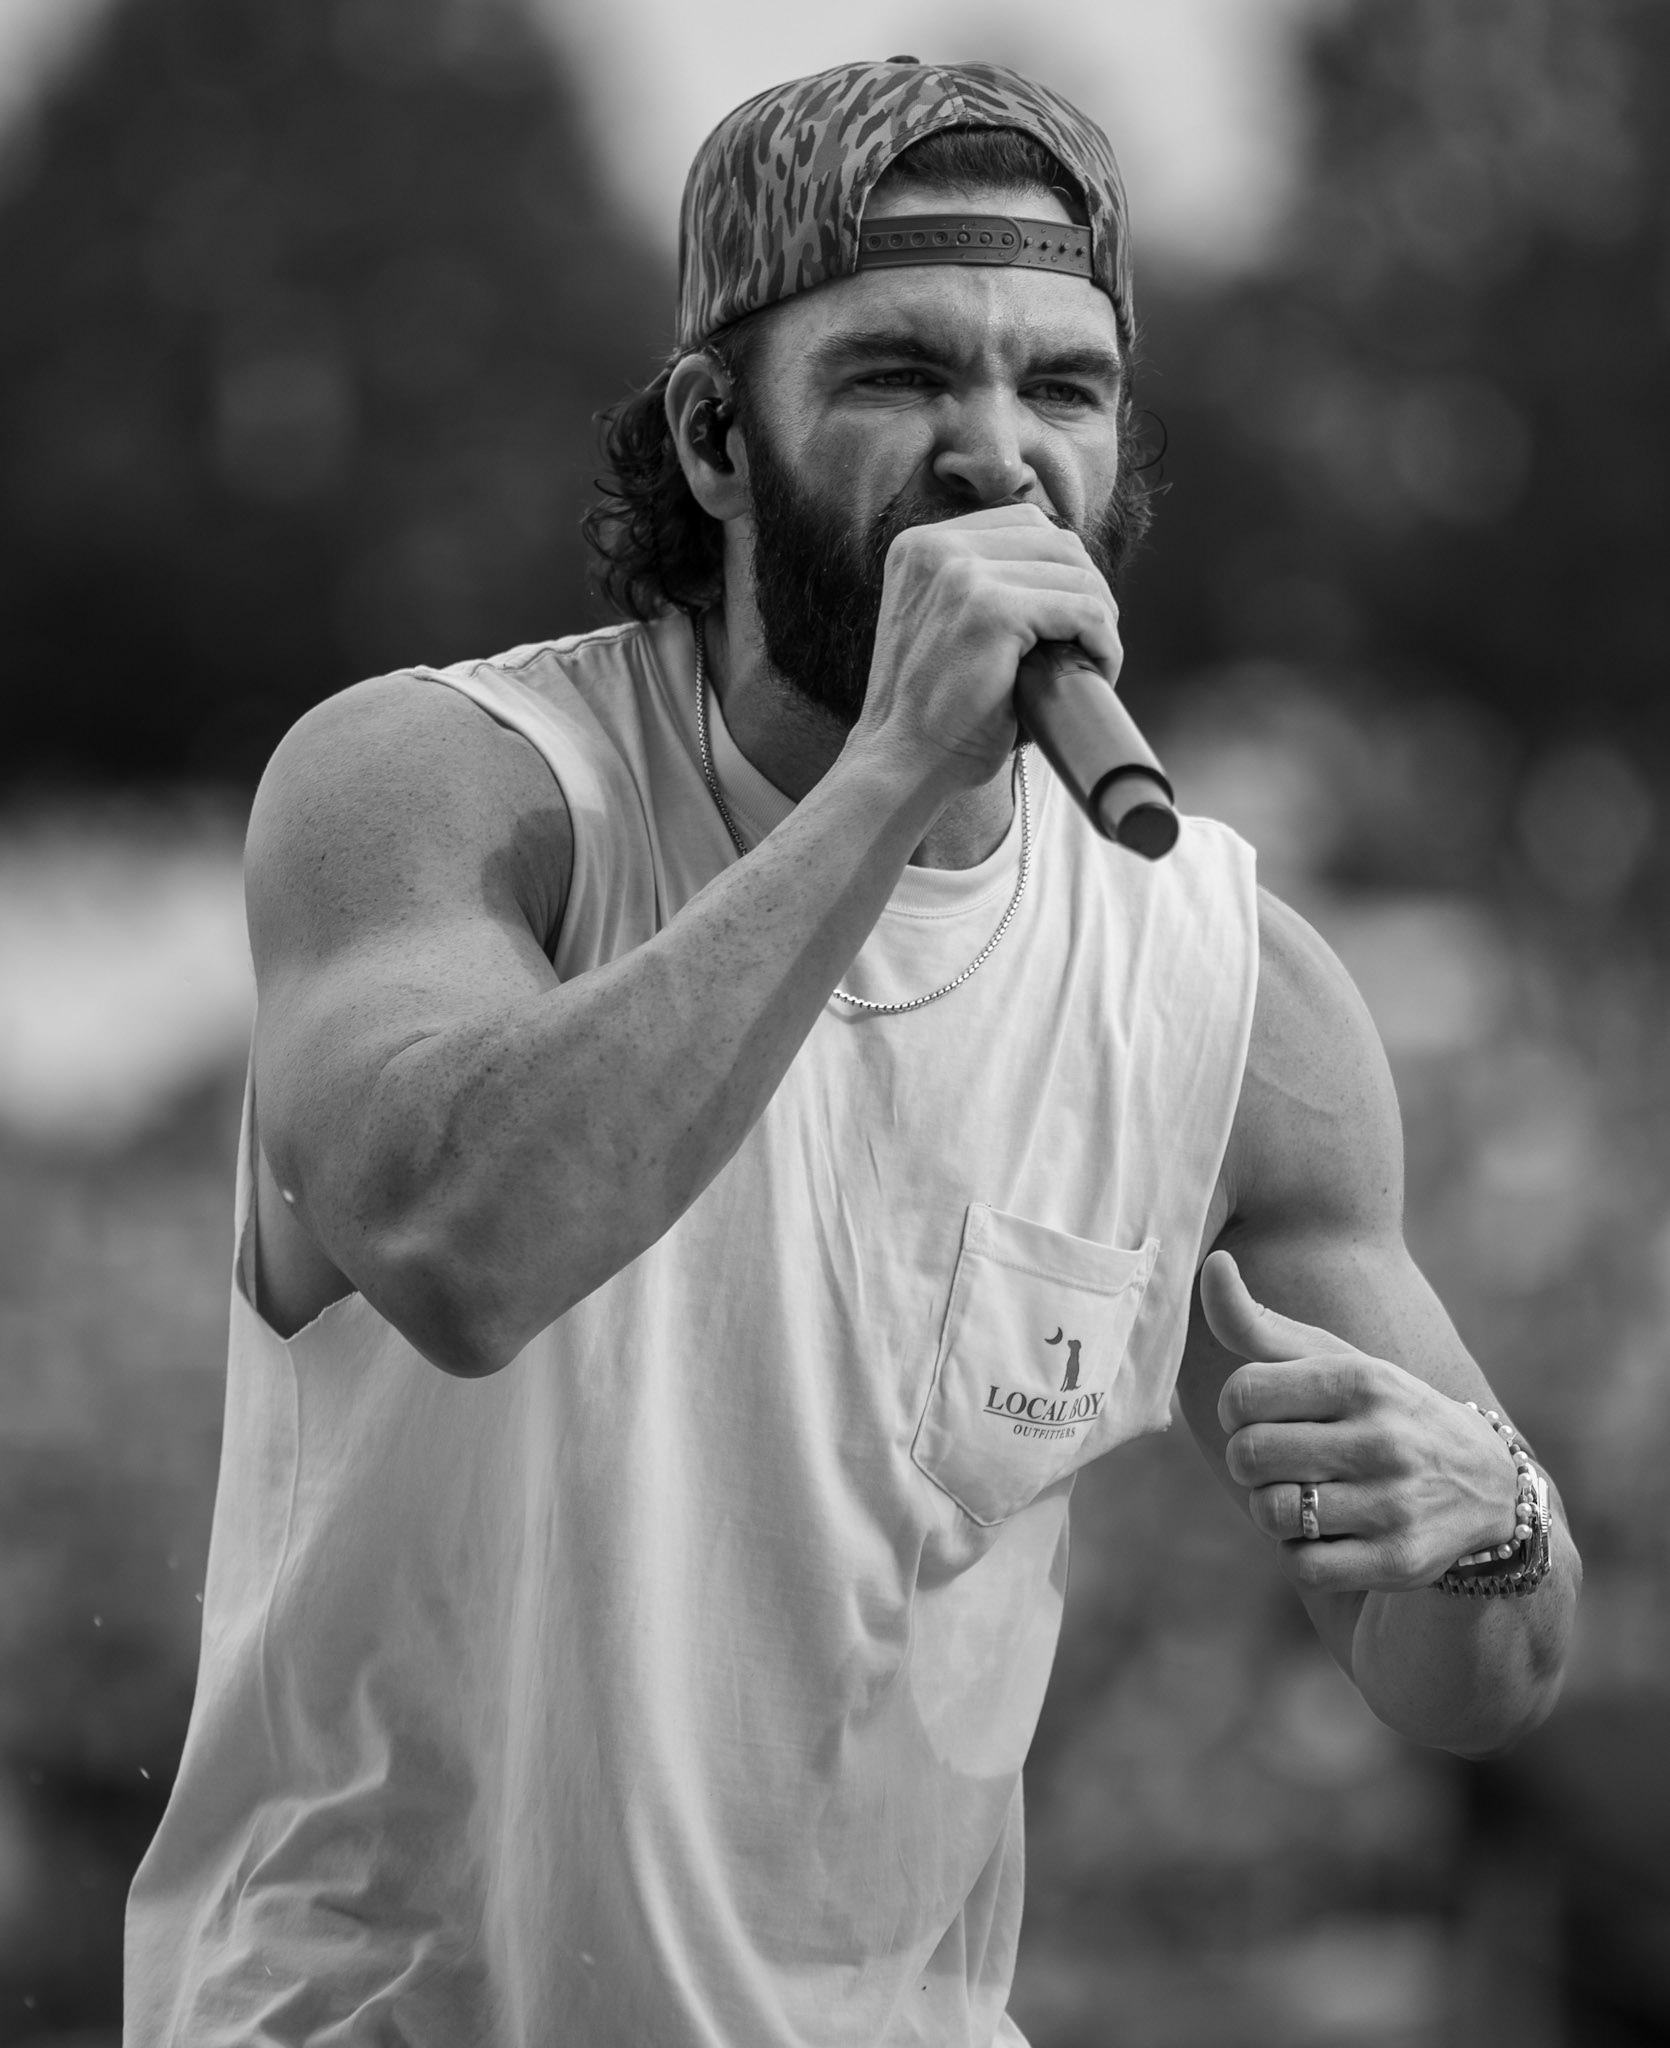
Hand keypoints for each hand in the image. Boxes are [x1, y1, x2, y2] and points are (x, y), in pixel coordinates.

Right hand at [848, 504, 1122, 792]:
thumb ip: (980, 587)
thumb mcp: (942, 625)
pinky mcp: (992, 611)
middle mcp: (935, 547)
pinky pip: (1084, 611)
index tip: (1068, 618)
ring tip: (1093, 661)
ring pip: (1078, 574)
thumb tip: (1064, 574)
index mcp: (920, 545)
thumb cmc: (930, 713)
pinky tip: (1099, 670)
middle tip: (1089, 644)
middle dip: (1088, 591)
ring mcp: (962, 575)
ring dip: (1101, 619)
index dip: (1061, 570)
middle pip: (1057, 542)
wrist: (900, 764)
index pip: (1024, 525)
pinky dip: (1104, 643)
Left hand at [1199, 1249, 1520, 1592]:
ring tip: (1307, 1494)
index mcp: (1360, 1380)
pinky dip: (1302, 1554)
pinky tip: (1332, 1533)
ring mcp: (1394, 1502)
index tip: (1262, 1415)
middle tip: (1281, 1461)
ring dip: (1274, 1510)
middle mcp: (1382, 1438)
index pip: (1241, 1394)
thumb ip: (1258, 1321)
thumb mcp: (1331, 1360)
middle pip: (1249, 1456)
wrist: (1484, 1485)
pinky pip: (1304, 1565)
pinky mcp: (1400, 1558)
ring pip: (1271, 1513)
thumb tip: (1212, 1264)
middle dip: (1251, 1462)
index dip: (1236, 1411)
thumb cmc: (1380, 1411)